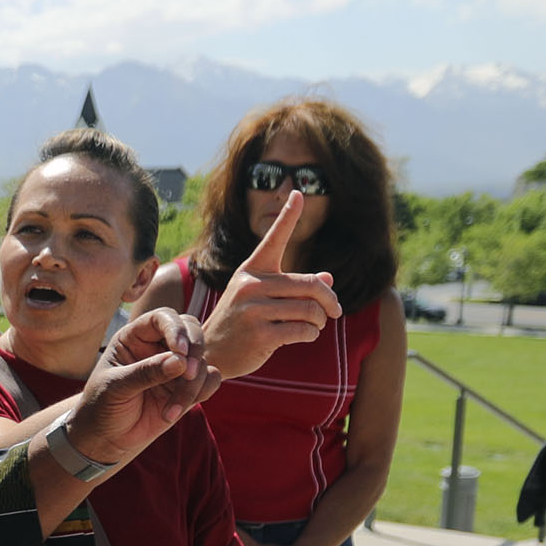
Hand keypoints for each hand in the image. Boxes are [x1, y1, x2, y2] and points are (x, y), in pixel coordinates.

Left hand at [60, 317, 208, 469]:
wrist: (107, 437)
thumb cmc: (102, 406)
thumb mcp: (116, 387)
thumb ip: (146, 372)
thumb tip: (180, 361)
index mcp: (135, 337)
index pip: (161, 318)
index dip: (174, 328)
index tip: (180, 350)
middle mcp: (158, 346)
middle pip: (190, 329)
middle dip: (195, 350)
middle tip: (188, 375)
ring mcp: (175, 366)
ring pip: (201, 360)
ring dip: (192, 385)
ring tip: (169, 411)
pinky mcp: (187, 386)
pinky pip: (211, 379)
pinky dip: (201, 393)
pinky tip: (174, 412)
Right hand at [199, 192, 341, 380]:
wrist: (211, 353)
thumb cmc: (240, 322)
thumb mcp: (261, 298)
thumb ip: (294, 287)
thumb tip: (328, 279)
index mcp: (252, 270)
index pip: (273, 238)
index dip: (288, 215)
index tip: (297, 192)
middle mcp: (251, 285)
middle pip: (310, 285)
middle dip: (328, 301)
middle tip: (334, 312)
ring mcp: (254, 310)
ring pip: (310, 310)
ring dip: (320, 321)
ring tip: (314, 325)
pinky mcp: (260, 334)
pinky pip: (303, 330)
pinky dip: (311, 334)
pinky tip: (304, 336)